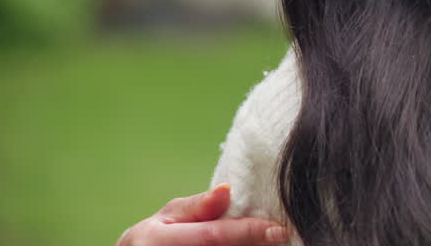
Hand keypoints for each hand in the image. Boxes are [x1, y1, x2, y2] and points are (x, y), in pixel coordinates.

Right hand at [116, 184, 288, 245]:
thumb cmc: (151, 240)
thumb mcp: (166, 218)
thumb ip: (197, 206)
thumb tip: (227, 190)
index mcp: (157, 240)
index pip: (212, 236)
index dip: (248, 232)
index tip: (278, 230)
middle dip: (253, 244)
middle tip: (279, 236)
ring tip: (267, 242)